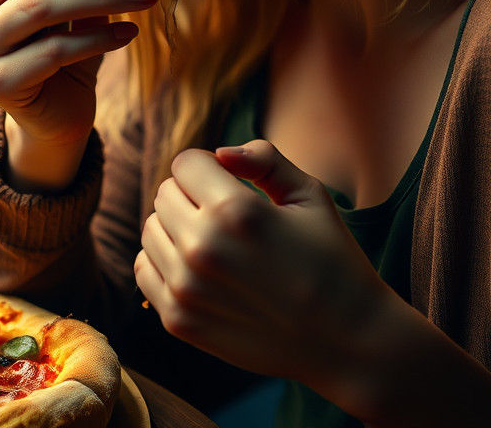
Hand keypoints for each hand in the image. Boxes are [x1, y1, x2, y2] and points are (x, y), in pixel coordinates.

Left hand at [134, 140, 392, 393]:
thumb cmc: (331, 257)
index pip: (185, 163)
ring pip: (151, 229)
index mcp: (236, 211)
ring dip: (177, 225)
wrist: (345, 338)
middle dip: (192, 193)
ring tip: (216, 239)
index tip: (231, 182)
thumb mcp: (309, 194)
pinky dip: (165, 260)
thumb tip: (220, 152)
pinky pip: (145, 269)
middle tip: (227, 212)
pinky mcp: (179, 321)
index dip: (209, 166)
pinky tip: (200, 266)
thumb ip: (263, 159)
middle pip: (165, 193)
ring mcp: (187, 289)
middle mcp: (203, 249)